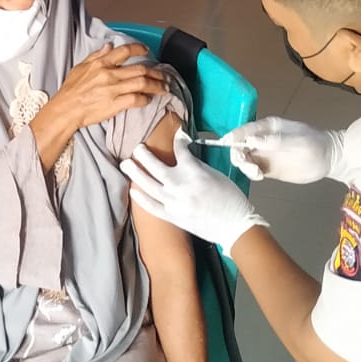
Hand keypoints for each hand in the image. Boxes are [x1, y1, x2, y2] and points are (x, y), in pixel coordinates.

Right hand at [43, 43, 167, 129]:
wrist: (65, 110)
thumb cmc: (71, 90)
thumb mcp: (80, 67)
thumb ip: (96, 56)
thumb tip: (109, 46)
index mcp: (101, 64)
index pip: (124, 51)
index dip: (139, 49)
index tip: (147, 51)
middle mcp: (109, 74)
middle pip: (140, 69)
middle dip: (156, 72)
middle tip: (164, 76)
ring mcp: (113, 90)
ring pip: (142, 84)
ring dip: (157, 85)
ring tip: (164, 88)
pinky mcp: (115, 104)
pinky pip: (136, 99)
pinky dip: (145, 99)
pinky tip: (148, 99)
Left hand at [122, 129, 267, 256]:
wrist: (234, 225)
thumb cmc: (230, 199)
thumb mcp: (216, 175)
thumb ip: (197, 166)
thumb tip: (184, 159)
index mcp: (194, 172)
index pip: (180, 150)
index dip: (178, 140)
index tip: (177, 136)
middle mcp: (180, 185)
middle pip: (155, 166)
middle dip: (143, 155)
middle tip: (137, 148)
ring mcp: (174, 202)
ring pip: (148, 185)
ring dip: (135, 173)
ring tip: (126, 164)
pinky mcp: (173, 217)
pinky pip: (152, 207)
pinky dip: (141, 199)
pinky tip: (133, 191)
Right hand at [224, 116, 345, 183]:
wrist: (330, 159)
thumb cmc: (314, 144)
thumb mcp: (296, 140)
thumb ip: (273, 141)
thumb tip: (251, 139)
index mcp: (267, 127)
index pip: (245, 130)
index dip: (233, 136)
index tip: (224, 143)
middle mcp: (262, 140)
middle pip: (240, 146)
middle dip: (238, 154)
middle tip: (246, 164)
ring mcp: (265, 155)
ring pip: (245, 159)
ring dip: (244, 166)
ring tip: (256, 173)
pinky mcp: (269, 169)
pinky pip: (253, 170)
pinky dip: (251, 174)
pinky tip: (259, 177)